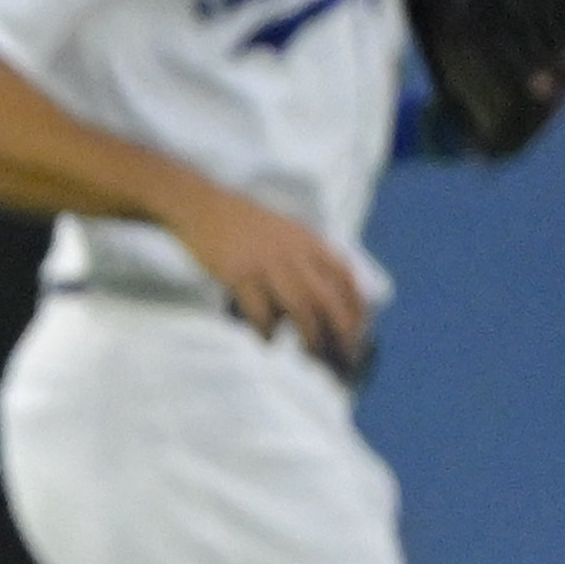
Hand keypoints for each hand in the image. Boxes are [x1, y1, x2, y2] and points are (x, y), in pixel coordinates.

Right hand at [167, 183, 371, 375]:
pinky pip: (260, 310)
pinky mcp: (239, 274)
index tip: (361, 331)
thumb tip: (329, 294)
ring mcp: (266, 263)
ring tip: (310, 353)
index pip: (346, 278)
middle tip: (346, 356)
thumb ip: (310, 255)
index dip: (358, 307)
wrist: (203, 206)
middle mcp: (294, 252)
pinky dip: (267, 329)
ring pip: (300, 308)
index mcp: (309, 241)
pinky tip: (267, 339)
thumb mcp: (288, 231)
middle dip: (342, 331)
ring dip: (310, 336)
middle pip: (328, 298)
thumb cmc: (246, 223)